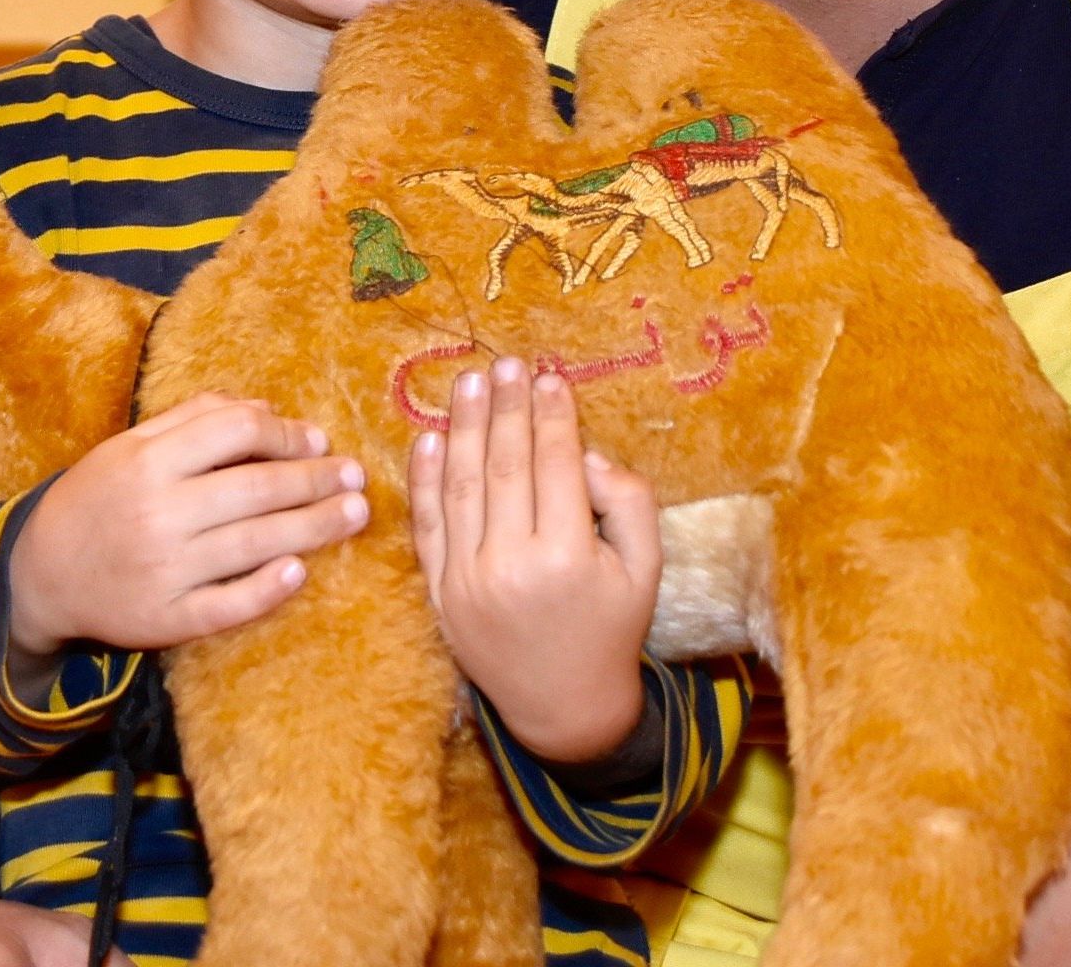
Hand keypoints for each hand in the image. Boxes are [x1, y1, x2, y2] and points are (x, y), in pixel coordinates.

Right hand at [5, 392, 368, 696]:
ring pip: (253, 544)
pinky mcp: (165, 620)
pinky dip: (266, 589)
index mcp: (149, 461)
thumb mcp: (130, 445)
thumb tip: (266, 408)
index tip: (318, 439)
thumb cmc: (97, 499)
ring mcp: (164, 570)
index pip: (235, 432)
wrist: (41, 575)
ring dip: (313, 528)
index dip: (286, 433)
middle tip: (357, 477)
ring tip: (355, 514)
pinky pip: (226, 606)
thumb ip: (193, 419)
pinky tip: (300, 572)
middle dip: (316, 480)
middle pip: (255, 489)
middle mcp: (158, 513)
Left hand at [407, 356, 659, 763]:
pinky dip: (424, 478)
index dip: (552, 416)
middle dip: (507, 408)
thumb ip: (629, 502)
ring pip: (461, 486)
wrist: (563, 706)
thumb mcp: (645, 567)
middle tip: (506, 363)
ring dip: (464, 428)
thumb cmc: (611, 627)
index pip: (555, 465)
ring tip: (469, 382)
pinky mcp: (439, 594)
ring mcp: (467, 581)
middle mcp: (511, 566)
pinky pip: (427, 525)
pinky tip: (430, 436)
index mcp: (568, 557)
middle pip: (505, 466)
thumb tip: (585, 455)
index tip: (549, 376)